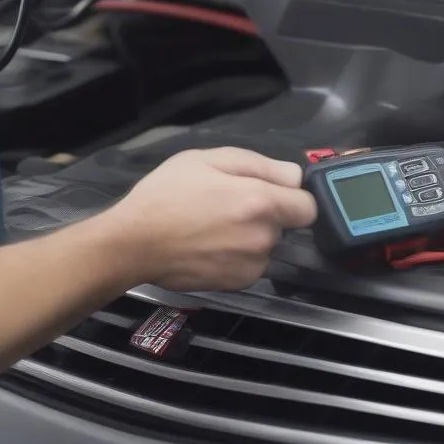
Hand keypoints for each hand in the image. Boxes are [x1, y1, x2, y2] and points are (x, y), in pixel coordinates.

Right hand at [111, 147, 316, 291]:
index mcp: (260, 202)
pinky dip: (238, 255)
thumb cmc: (167, 193)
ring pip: (266, 245)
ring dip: (251, 235)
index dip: (292, 196)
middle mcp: (263, 238)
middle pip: (285, 224)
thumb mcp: (208, 158)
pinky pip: (251, 264)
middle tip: (228, 202)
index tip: (271, 191)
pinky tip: (210, 245)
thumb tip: (294, 175)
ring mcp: (251, 266)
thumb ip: (259, 164)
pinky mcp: (238, 284)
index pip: (309, 206)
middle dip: (266, 212)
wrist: (134, 243)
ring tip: (214, 224)